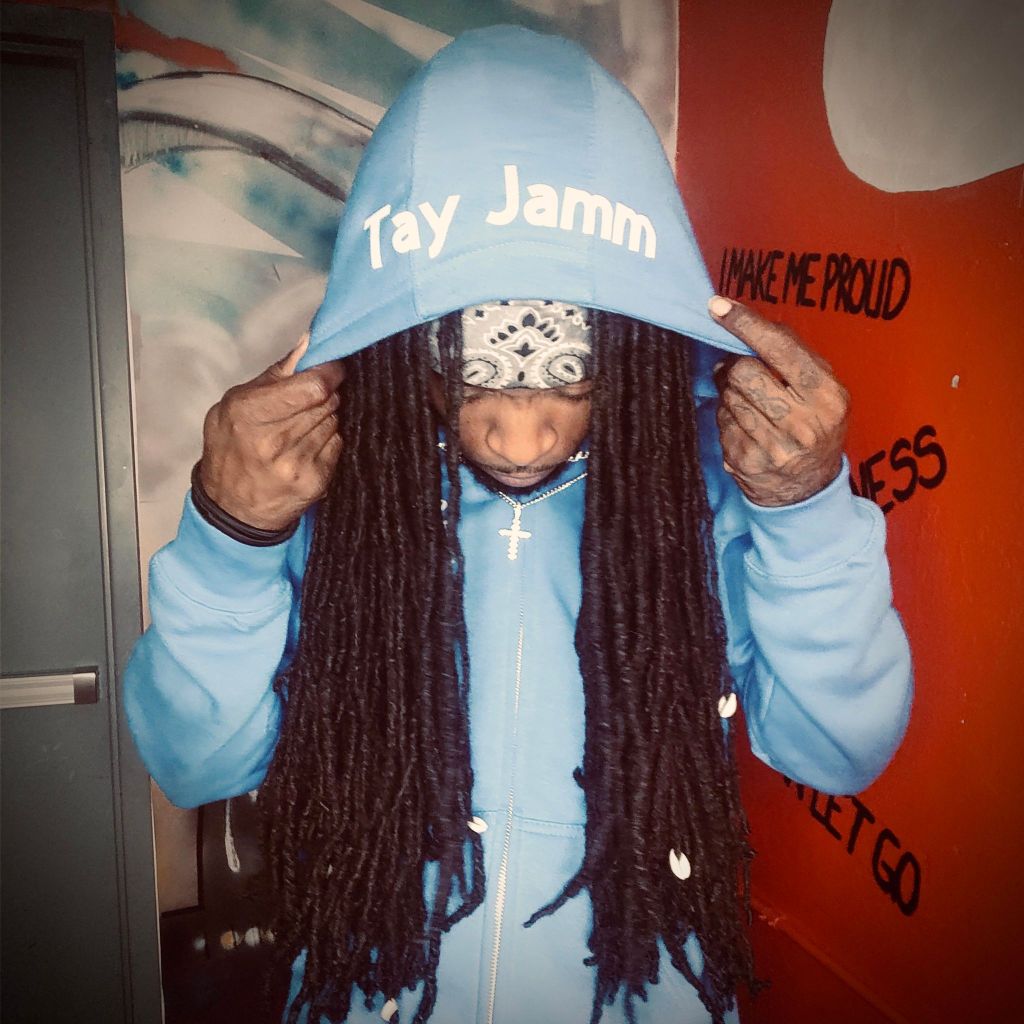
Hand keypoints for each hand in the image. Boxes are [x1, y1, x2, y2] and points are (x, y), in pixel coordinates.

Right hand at [198, 334, 345, 529]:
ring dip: (326, 418)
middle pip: (327, 402)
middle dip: (325, 394)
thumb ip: (275, 374)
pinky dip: (328, 440)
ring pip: (334, 421)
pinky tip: (308, 446)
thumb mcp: (233, 405)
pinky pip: (337, 445)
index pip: (313, 387)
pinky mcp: (315, 481)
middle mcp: (274, 441)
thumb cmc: (231, 448)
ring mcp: (297, 464)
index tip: (331, 370)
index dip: (328, 374)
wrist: (233, 509)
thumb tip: (310, 342)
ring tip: (302, 426)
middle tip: (312, 400)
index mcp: (249, 414)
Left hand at [709, 296, 848, 506]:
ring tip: (748, 403)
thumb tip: (747, 322)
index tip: (717, 306)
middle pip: (743, 371)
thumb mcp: (822, 389)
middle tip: (737, 371)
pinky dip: (726, 419)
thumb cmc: (813, 424)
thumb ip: (794, 354)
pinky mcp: (748, 462)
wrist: (808, 488)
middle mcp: (804, 423)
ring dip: (729, 394)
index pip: (780, 348)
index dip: (745, 323)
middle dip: (734, 366)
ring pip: (728, 397)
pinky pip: (721, 423)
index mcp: (827, 396)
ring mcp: (775, 446)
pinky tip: (745, 428)